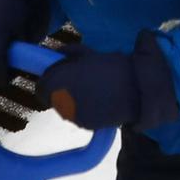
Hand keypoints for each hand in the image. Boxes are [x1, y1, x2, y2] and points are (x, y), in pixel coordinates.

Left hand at [40, 35, 179, 130]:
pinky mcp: (86, 126)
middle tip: (79, 77)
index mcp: (58, 82)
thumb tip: (58, 55)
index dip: (51, 77)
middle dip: (61, 87)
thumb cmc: (113, 66)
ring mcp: (73, 117)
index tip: (62, 70)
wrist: (138, 90)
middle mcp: (61, 102)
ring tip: (92, 88)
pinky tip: (99, 100)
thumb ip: (69, 54)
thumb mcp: (88, 53)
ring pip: (65, 107)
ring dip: (73, 98)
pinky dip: (84, 108)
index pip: (41, 85)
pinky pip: (78, 115)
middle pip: (52, 97)